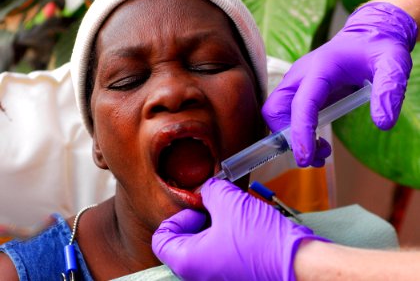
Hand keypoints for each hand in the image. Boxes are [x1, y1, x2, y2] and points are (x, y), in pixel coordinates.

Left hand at [152, 178, 327, 280]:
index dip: (179, 216)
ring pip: (205, 248)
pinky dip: (228, 240)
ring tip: (237, 216)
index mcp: (187, 262)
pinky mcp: (234, 278)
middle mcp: (198, 277)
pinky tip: (247, 228)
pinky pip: (222, 257)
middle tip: (220, 207)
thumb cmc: (264, 242)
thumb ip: (211, 190)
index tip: (200, 207)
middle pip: (184, 242)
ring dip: (217, 227)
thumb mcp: (231, 203)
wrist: (300, 265)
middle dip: (201, 219)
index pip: (162, 238)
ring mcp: (217, 280)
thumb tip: (208, 190)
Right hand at [262, 2, 417, 166]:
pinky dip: (296, 131)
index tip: (305, 158)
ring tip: (321, 151)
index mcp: (321, 67)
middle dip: (287, 136)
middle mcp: (301, 74)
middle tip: (313, 156)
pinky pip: (286, 114)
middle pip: (274, 109)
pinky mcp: (299, 90)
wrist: (367, 34)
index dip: (299, 132)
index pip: (301, 104)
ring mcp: (297, 82)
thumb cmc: (378, 47)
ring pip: (276, 114)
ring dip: (291, 137)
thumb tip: (383, 124)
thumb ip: (389, 90)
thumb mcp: (393, 64)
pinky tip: (318, 141)